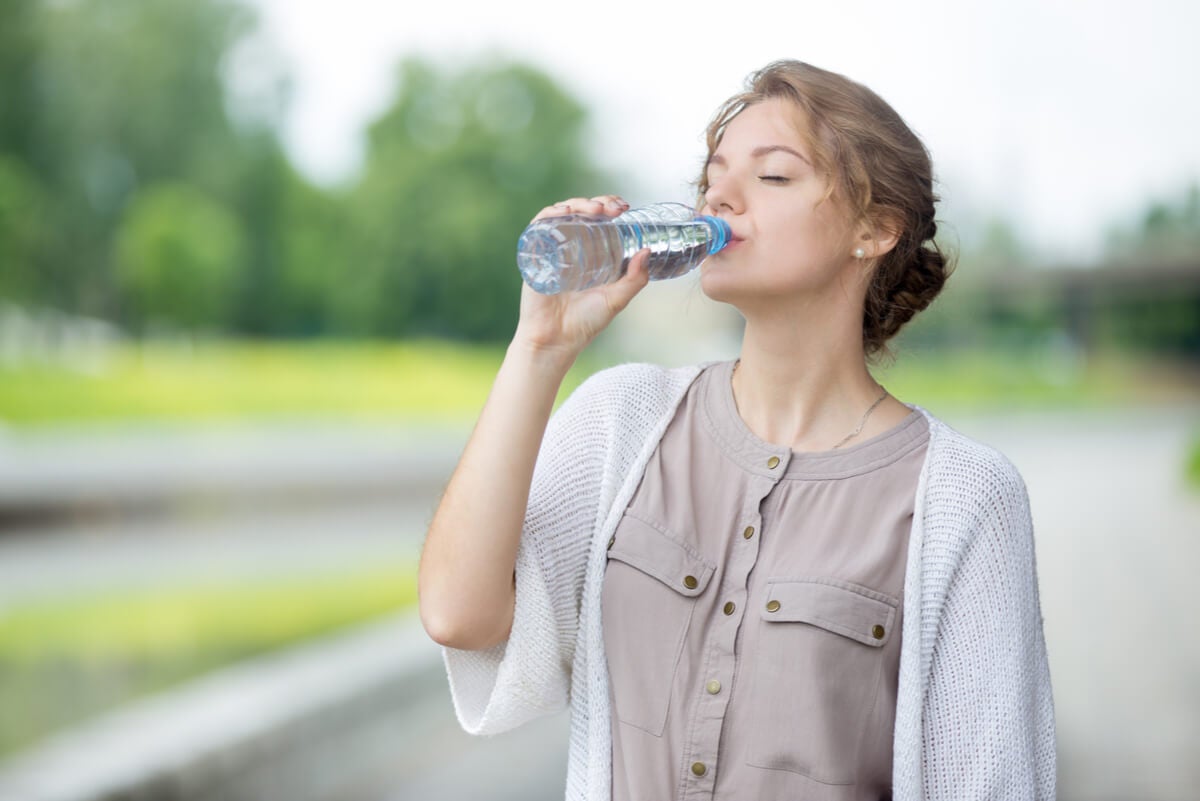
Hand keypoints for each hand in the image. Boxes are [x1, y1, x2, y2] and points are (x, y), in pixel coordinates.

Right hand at [513, 195, 649, 362]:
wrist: (556, 341)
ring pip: (560, 213)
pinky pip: (538, 226)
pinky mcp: (534, 255)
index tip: (624, 207)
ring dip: (577, 204)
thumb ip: (635, 279)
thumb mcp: (617, 299)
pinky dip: (549, 214)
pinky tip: (563, 212)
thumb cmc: (584, 323)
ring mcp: (550, 249)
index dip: (609, 206)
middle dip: (597, 202)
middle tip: (613, 209)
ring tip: (595, 210)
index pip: (597, 219)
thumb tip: (646, 251)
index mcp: (589, 252)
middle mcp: (569, 247)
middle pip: (580, 211)